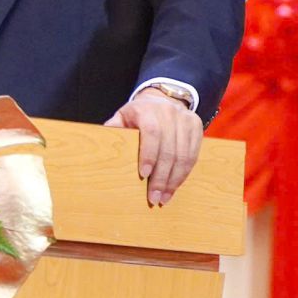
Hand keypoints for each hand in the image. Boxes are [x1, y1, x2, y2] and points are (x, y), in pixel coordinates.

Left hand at [104, 89, 202, 205]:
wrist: (162, 99)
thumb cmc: (138, 114)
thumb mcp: (122, 116)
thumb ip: (113, 129)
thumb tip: (101, 146)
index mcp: (147, 109)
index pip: (151, 132)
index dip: (148, 155)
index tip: (143, 175)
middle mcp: (168, 112)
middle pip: (169, 149)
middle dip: (162, 177)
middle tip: (154, 197)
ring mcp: (185, 119)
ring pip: (183, 155)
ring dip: (174, 180)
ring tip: (164, 197)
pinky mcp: (196, 127)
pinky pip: (193, 155)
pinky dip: (184, 174)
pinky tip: (174, 186)